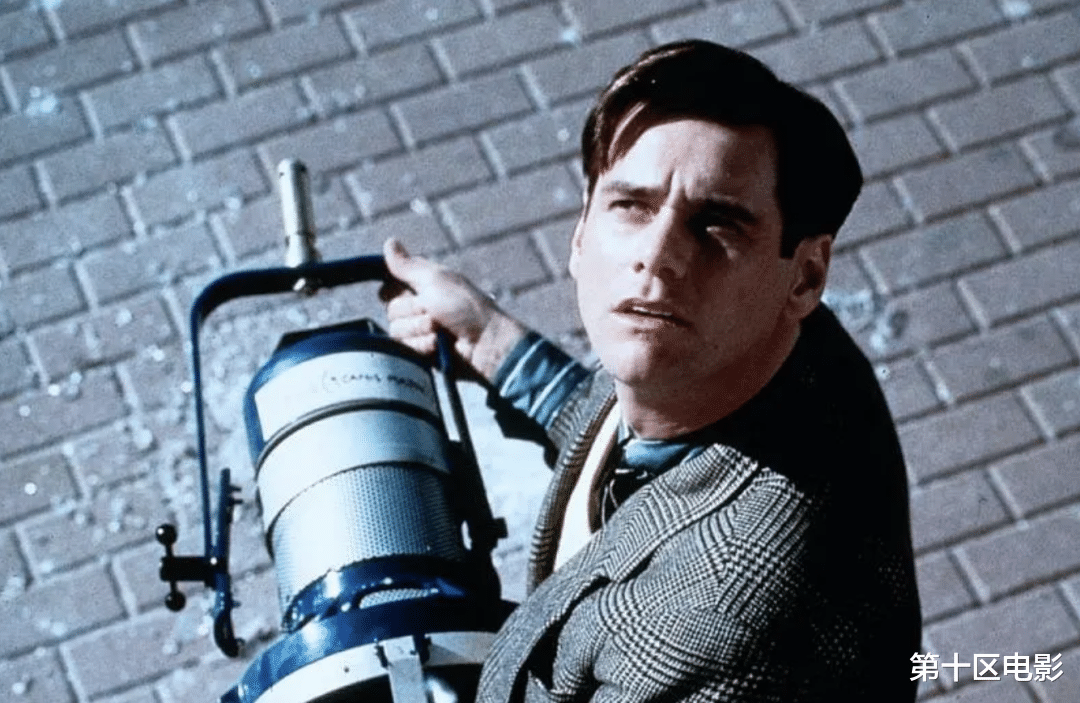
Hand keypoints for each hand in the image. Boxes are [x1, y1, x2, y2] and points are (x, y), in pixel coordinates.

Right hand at [380, 238, 527, 381]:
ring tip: (440, 330)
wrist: (484, 343)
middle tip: (434, 312)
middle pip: (392, 310)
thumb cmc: (464, 306)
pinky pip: (405, 349)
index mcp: (423, 284)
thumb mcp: (434, 279)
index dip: (395, 290)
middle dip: (413, 311)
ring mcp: (420, 331)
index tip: (412, 291)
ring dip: (419, 329)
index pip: (389, 286)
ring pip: (396, 331)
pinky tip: (439, 346)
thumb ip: (408, 265)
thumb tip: (389, 242)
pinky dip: (422, 345)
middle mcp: (419, 307)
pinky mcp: (422, 351)